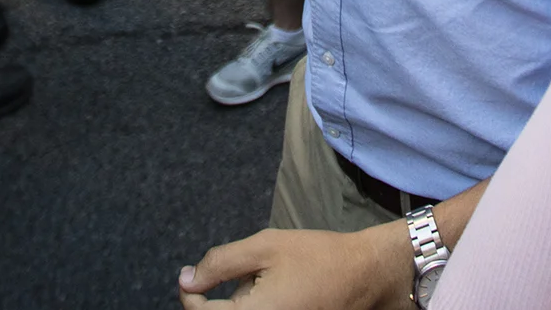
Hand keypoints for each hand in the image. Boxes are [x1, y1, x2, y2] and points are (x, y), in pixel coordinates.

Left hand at [179, 224, 409, 309]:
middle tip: (227, 277)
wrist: (364, 277)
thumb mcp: (264, 246)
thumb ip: (220, 264)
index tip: (193, 275)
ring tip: (257, 284)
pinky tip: (270, 295)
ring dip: (235, 306)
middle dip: (213, 302)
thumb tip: (185, 279)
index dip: (189, 295)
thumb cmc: (316, 257)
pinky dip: (254, 308)